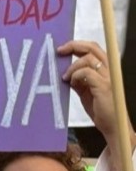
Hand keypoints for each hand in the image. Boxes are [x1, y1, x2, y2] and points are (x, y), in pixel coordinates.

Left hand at [60, 40, 135, 170]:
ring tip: (66, 78)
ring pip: (88, 59)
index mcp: (106, 69)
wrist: (112, 125)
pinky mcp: (104, 86)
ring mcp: (108, 77)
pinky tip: (71, 83)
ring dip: (72, 67)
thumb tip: (65, 72)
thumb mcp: (85, 90)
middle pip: (92, 48)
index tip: (62, 48)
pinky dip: (76, 76)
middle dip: (73, 46)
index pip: (94, 48)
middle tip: (59, 51)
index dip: (78, 44)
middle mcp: (110, 70)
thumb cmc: (99, 108)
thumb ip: (78, 80)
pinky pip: (87, 73)